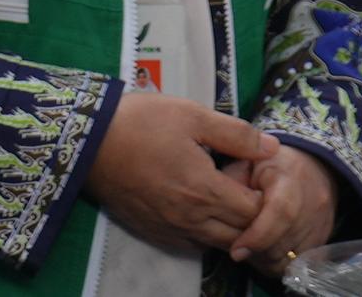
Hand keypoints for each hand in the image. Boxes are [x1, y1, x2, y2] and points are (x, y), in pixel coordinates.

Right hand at [86, 91, 279, 253]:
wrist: (90, 141)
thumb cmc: (143, 123)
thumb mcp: (193, 116)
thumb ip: (236, 134)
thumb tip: (271, 147)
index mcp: (205, 190)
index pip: (255, 210)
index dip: (264, 194)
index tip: (257, 174)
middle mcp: (192, 219)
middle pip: (241, 234)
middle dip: (252, 215)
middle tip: (245, 187)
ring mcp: (172, 230)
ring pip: (218, 244)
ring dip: (231, 228)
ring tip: (226, 198)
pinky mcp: (156, 233)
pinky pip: (193, 246)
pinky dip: (207, 234)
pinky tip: (202, 209)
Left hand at [226, 140, 337, 267]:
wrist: (311, 167)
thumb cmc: (270, 164)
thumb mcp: (246, 162)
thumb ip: (231, 184)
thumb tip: (219, 213)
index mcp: (290, 177)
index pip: (280, 213)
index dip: (257, 237)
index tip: (236, 250)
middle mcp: (313, 201)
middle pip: (283, 243)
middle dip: (256, 252)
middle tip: (238, 247)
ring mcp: (322, 222)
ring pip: (291, 259)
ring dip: (266, 259)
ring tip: (251, 247)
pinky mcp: (324, 239)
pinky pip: (299, 264)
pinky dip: (280, 262)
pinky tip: (266, 250)